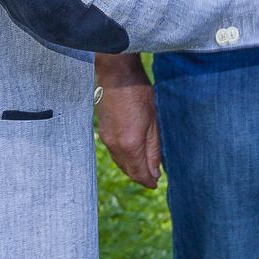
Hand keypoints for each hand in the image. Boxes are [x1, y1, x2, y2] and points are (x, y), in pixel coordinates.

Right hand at [95, 54, 160, 186]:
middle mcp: (115, 146)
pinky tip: (131, 154)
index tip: (156, 184)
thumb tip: (155, 171)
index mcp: (130, 145)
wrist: (116, 74)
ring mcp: (106, 138)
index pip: (139, 172)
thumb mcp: (153, 122)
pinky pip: (113, 152)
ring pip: (119, 162)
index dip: (148, 181)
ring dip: (131, 168)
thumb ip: (153, 149)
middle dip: (140, 177)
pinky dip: (123, 158)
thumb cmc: (139, 93)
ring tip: (143, 169)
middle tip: (151, 180)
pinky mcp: (102, 131)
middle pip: (128, 170)